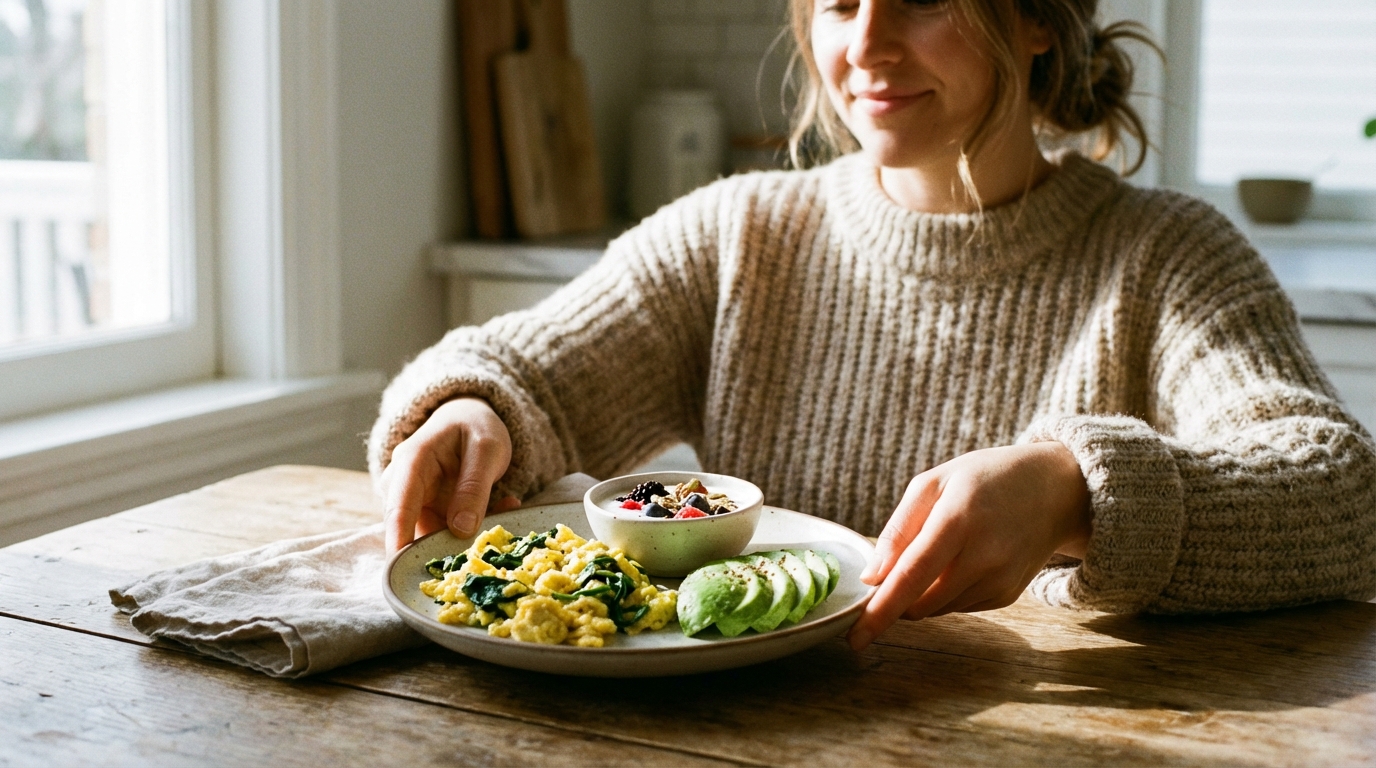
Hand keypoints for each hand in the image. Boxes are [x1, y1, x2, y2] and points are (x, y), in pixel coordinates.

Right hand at [380, 397, 520, 551]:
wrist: (469, 419)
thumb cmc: (475, 426)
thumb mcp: (486, 449)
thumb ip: (474, 487)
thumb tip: (461, 529)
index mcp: (411, 463)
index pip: (398, 508)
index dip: (399, 542)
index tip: (403, 571)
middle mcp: (404, 486)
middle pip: (410, 530)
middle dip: (442, 547)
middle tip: (480, 554)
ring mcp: (416, 502)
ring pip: (432, 535)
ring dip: (467, 536)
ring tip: (504, 515)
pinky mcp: (430, 513)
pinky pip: (447, 532)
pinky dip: (474, 528)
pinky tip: (504, 507)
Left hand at [847, 442, 1090, 649]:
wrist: (1054, 489)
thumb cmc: (985, 479)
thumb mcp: (934, 483)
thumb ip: (898, 530)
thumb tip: (872, 578)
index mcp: (958, 520)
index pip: (910, 577)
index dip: (880, 611)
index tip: (855, 638)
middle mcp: (984, 556)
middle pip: (920, 602)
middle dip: (894, 600)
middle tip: (892, 569)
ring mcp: (1000, 580)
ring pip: (936, 609)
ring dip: (921, 594)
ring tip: (940, 550)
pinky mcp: (1008, 595)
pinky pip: (959, 607)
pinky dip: (946, 593)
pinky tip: (963, 560)